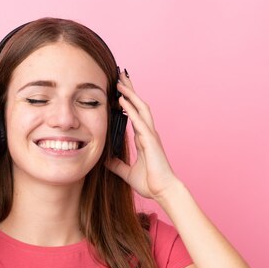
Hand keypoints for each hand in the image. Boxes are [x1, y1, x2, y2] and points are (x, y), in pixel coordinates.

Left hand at [105, 70, 180, 201]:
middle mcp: (148, 133)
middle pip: (139, 105)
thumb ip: (117, 165)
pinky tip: (123, 100)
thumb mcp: (127, 173)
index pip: (135, 114)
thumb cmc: (150, 183)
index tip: (119, 90)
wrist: (163, 191)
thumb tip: (105, 161)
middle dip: (130, 90)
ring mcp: (151, 135)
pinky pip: (140, 121)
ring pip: (141, 108)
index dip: (128, 101)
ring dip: (130, 94)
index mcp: (144, 139)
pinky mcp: (151, 141)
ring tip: (120, 82)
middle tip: (121, 76)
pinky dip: (131, 109)